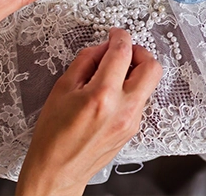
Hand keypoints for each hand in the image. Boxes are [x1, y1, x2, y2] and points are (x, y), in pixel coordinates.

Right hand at [15, 28, 162, 195]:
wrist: (58, 171)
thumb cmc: (54, 135)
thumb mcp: (62, 88)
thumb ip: (86, 61)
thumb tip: (103, 47)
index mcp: (102, 96)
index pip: (123, 53)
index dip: (120, 36)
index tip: (116, 34)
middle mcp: (123, 108)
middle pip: (152, 67)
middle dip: (140, 52)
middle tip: (124, 51)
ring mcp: (132, 120)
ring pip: (150, 83)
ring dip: (137, 70)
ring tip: (115, 72)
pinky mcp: (134, 128)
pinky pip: (141, 98)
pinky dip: (132, 87)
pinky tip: (113, 91)